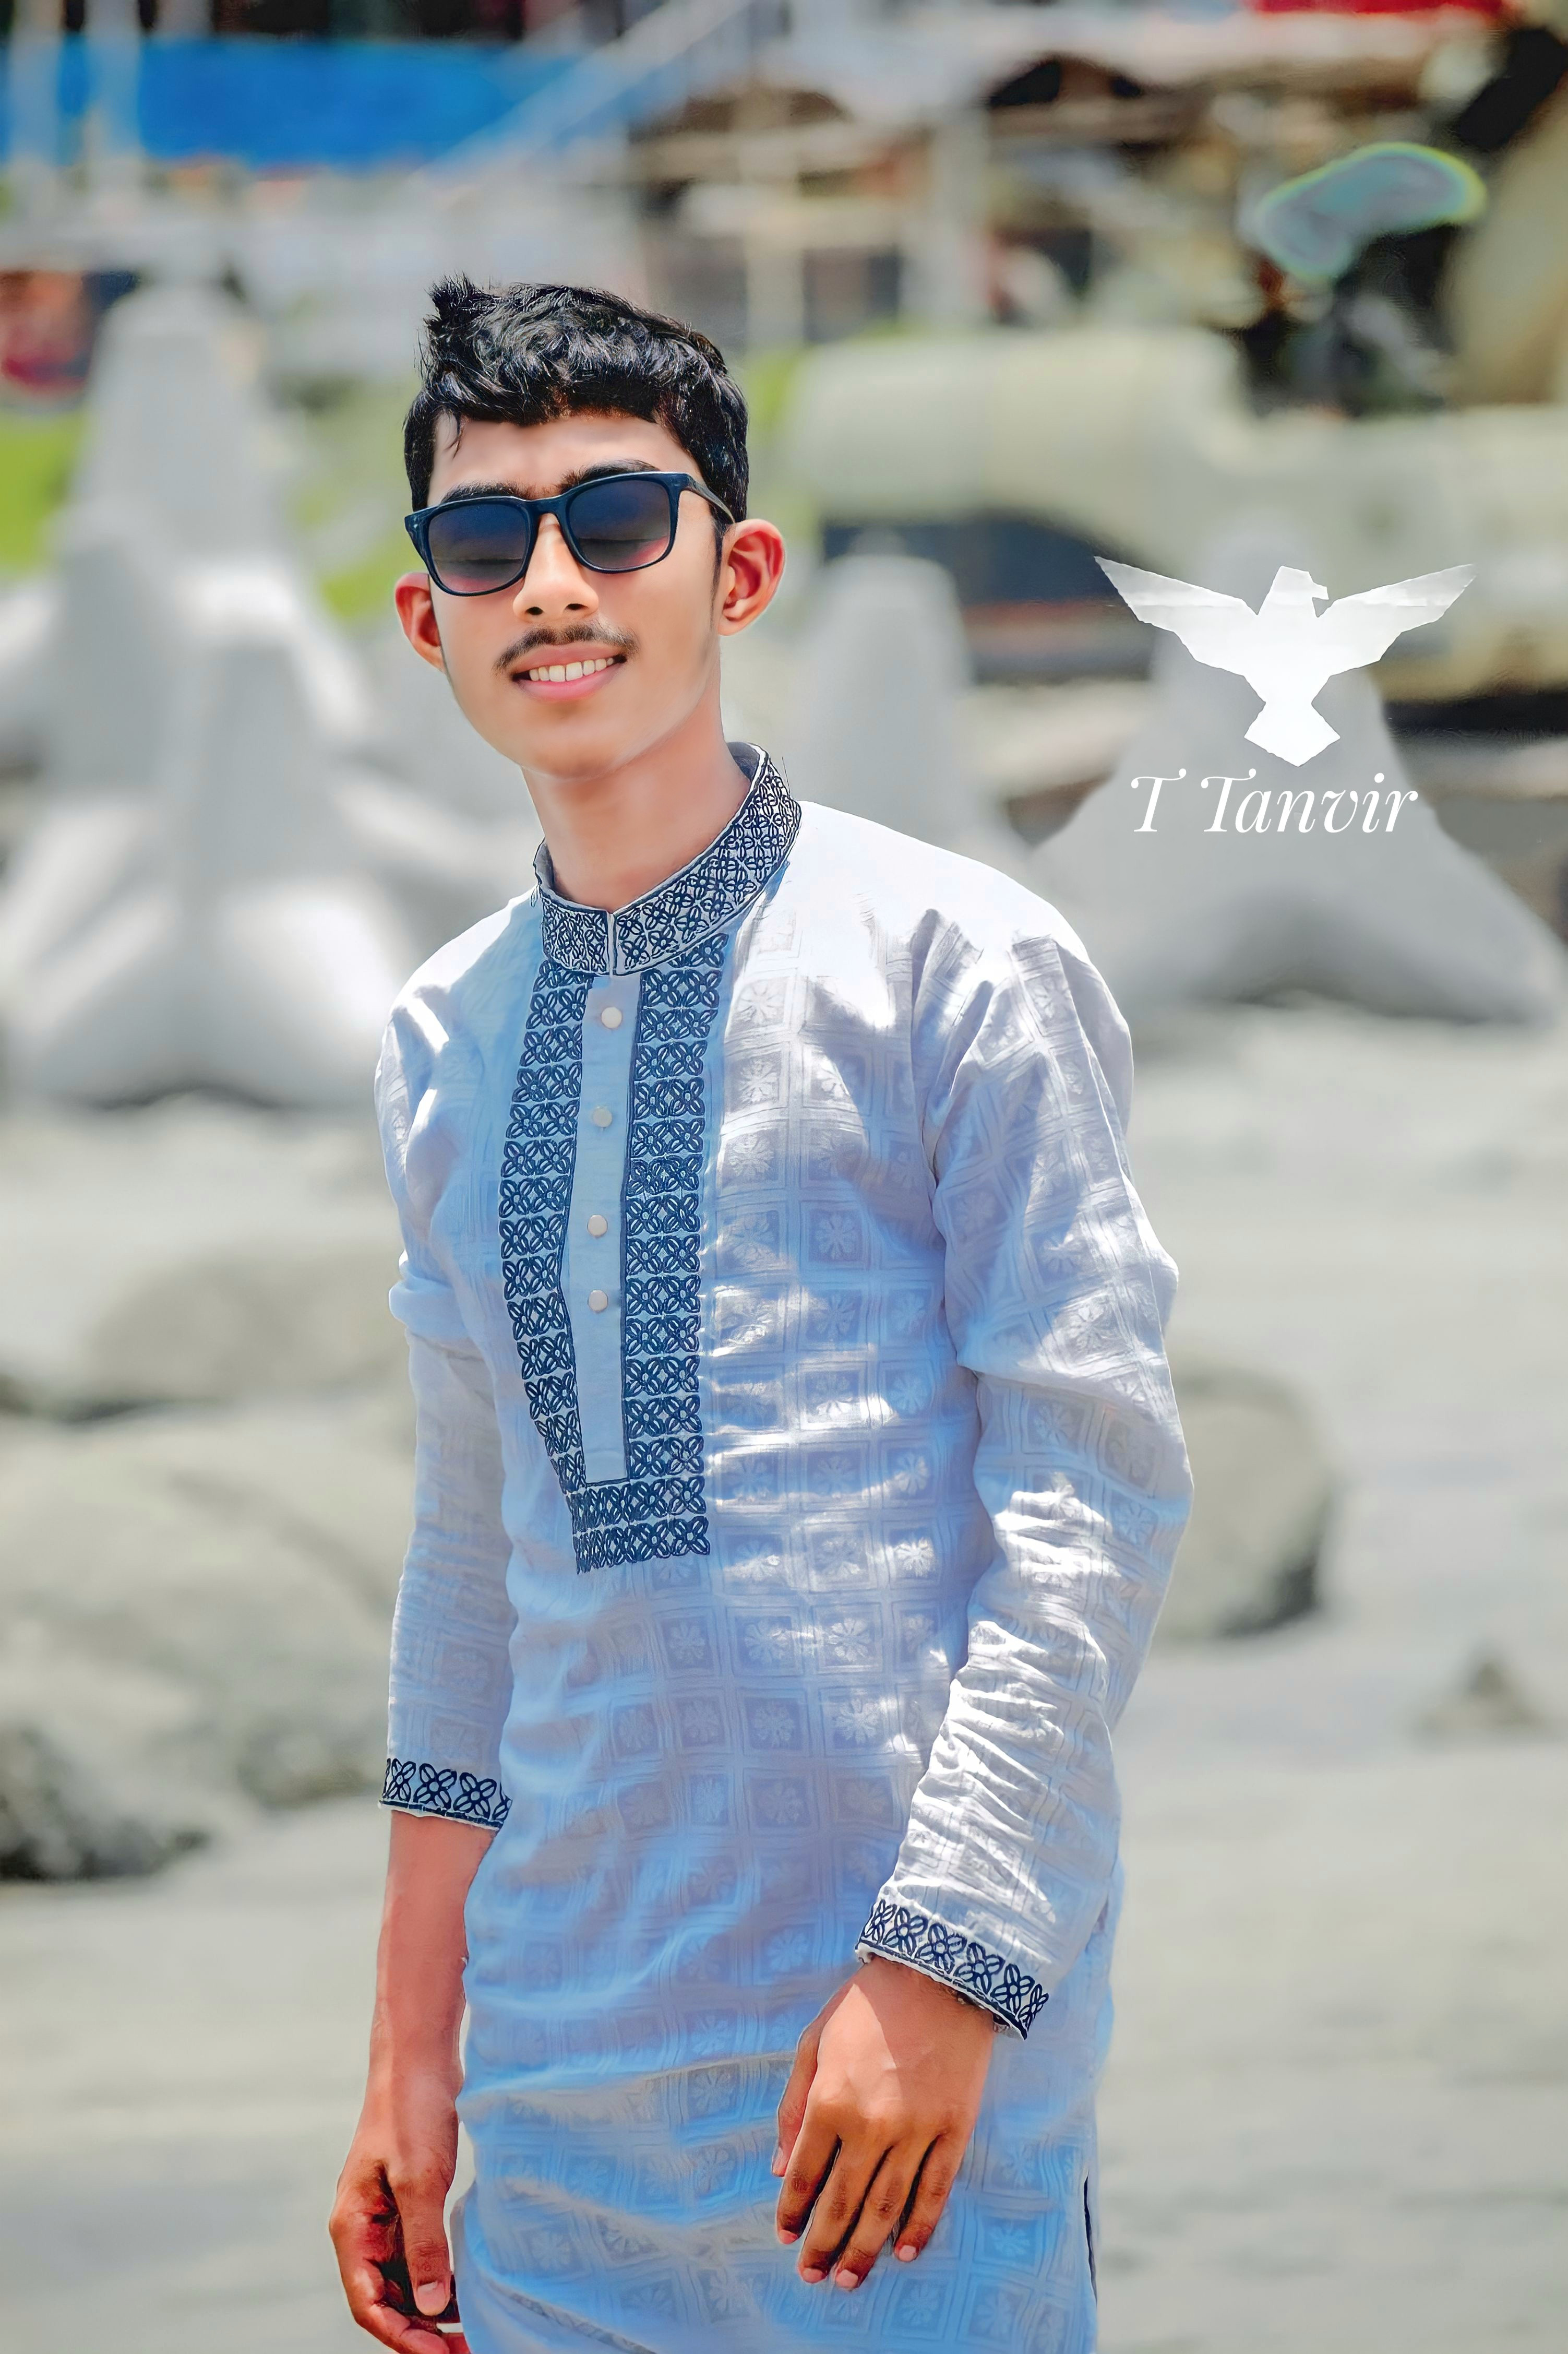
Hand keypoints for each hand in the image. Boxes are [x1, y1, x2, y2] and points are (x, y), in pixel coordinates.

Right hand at [330, 2064, 468, 2352]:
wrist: (420, 2057)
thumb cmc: (412, 2110)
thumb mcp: (421, 2179)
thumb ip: (423, 2243)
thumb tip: (429, 2307)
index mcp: (353, 2227)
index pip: (370, 2303)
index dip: (402, 2338)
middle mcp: (365, 2229)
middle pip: (387, 2300)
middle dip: (421, 2333)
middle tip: (467, 2350)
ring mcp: (386, 2217)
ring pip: (405, 2281)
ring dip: (433, 2310)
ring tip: (473, 2330)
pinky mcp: (410, 2203)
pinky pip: (420, 2255)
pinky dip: (441, 2278)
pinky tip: (471, 2290)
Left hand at [772, 1956, 995, 2291]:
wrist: (939, 1973)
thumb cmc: (867, 2006)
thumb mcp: (813, 2043)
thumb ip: (792, 2106)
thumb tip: (779, 2166)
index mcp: (830, 2100)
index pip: (802, 2174)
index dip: (792, 2212)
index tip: (785, 2237)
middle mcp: (871, 2124)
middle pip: (843, 2202)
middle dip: (823, 2245)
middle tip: (812, 2277)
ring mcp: (916, 2130)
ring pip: (887, 2207)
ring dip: (865, 2249)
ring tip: (850, 2279)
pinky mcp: (954, 2129)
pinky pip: (935, 2190)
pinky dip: (919, 2226)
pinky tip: (904, 2251)